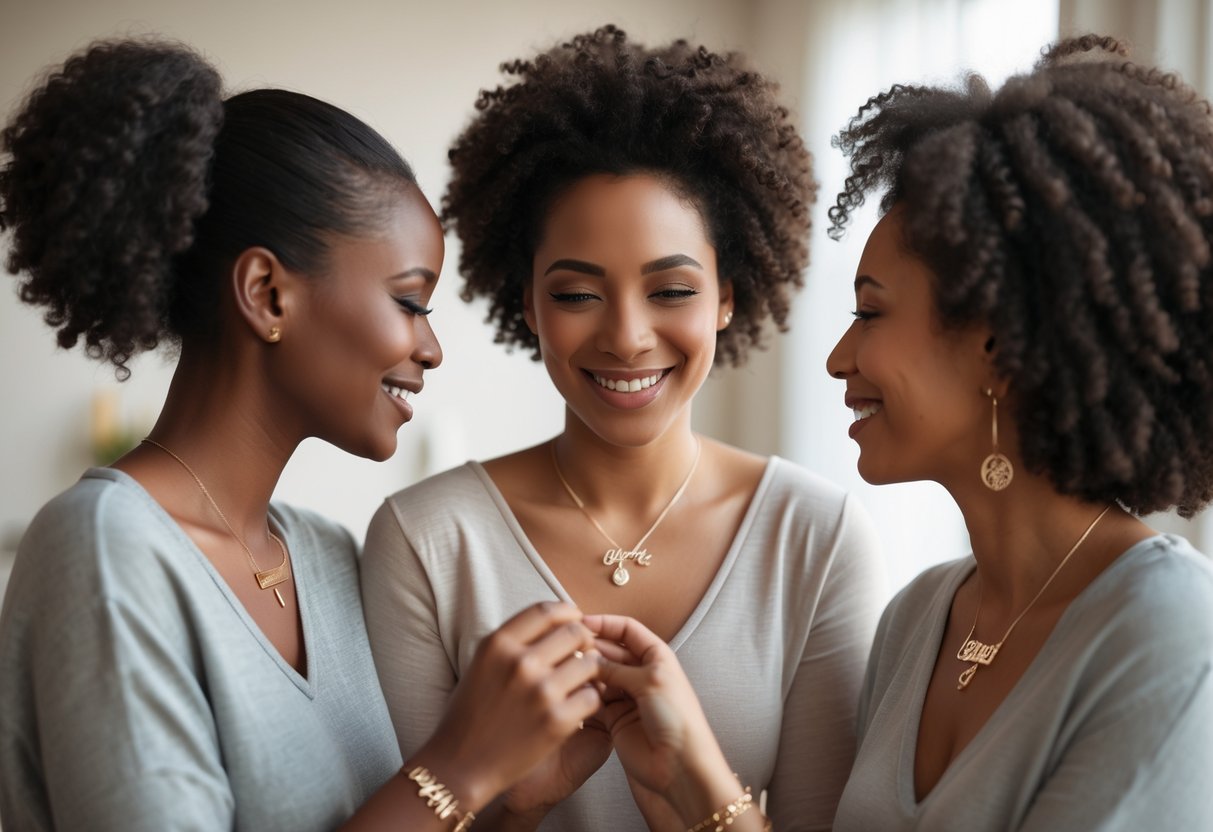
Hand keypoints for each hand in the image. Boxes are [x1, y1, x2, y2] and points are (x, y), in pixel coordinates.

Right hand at [409, 602, 601, 813]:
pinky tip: (579, 707)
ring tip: (582, 682)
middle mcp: (520, 662)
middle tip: (584, 652)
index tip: (575, 618)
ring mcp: (541, 691)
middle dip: (584, 641)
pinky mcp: (557, 721)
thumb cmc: (469, 715)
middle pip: (573, 632)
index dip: (567, 612)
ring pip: (589, 663)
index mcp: (498, 644)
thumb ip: (512, 643)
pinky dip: (590, 701)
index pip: (546, 611)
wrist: (459, 766)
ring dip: (590, 672)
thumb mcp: (481, 665)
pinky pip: (592, 697)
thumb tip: (552, 624)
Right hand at [586, 614, 745, 827]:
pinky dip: (585, 692)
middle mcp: (642, 675)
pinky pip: (595, 698)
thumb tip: (591, 656)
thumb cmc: (678, 721)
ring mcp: (628, 697)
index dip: (606, 624)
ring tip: (570, 668)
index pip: (628, 630)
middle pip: (611, 651)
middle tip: (570, 647)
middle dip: (592, 647)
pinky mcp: (615, 718)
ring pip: (600, 675)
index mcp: (658, 658)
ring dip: (587, 671)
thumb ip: (616, 667)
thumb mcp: (649, 682)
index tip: (582, 622)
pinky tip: (575, 689)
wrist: (679, 768)